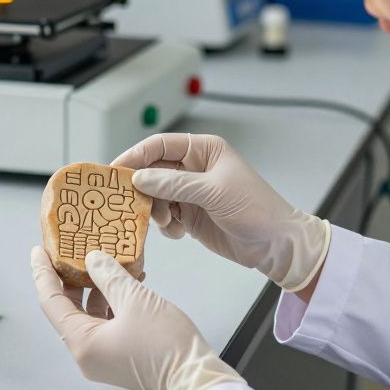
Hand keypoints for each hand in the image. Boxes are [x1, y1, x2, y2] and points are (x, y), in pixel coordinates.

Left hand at [31, 247, 243, 389]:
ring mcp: (103, 358)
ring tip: (103, 262)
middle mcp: (87, 354)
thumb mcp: (134, 298)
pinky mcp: (119, 357)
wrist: (196, 378)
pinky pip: (105, 324)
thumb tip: (92, 259)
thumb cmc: (166, 345)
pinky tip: (124, 283)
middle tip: (70, 252)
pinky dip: (110, 303)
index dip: (43, 273)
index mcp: (82, 343)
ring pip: (88, 316)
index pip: (51, 302)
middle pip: (68, 309)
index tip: (39, 251)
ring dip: (95, 289)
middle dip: (70, 278)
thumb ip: (108, 275)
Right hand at [113, 133, 330, 291]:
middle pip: (151, 171)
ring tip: (168, 221)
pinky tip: (179, 232)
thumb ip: (175, 184)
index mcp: (202, 150)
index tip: (115, 171)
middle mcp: (193, 169)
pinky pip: (163, 216)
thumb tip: (140, 178)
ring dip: (154, 210)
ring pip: (154, 196)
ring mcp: (190, 193)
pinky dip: (165, 225)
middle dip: (142, 188)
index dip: (135, 156)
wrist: (275, 244)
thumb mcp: (214, 191)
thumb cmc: (256, 208)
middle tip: (131, 203)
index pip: (159, 145)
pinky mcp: (189, 215)